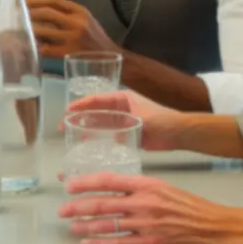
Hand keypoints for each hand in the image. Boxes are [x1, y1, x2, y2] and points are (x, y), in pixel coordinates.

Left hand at [25, 0, 116, 57]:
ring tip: (18, 28)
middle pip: (47, 13)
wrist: (112, 58)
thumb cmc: (95, 39)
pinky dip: (36, 46)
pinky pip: (46, 49)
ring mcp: (72, 38)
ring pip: (44, 30)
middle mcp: (77, 22)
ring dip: (28, 29)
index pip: (55, 0)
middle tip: (16, 13)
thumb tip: (42, 6)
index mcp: (81, 11)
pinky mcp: (68, 54)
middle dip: (29, 12)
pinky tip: (28, 46)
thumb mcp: (86, 20)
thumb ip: (68, 13)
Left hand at [59, 172, 242, 243]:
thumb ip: (137, 187)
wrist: (213, 226)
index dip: (85, 182)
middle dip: (77, 207)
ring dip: (86, 226)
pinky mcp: (151, 243)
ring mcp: (147, 224)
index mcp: (146, 184)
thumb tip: (109, 188)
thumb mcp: (163, 186)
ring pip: (108, 225)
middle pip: (102, 203)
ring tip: (72, 227)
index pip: (108, 180)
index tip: (68, 184)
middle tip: (63, 210)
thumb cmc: (188, 205)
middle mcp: (144, 202)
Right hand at [67, 89, 184, 150]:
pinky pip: (108, 133)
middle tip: (64, 127)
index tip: (66, 112)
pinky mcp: (126, 131)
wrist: (178, 133)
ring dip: (87, 127)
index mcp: (122, 98)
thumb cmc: (161, 121)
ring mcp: (122, 119)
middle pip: (95, 110)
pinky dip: (98, 137)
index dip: (79, 105)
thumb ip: (125, 124)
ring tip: (72, 136)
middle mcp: (120, 107)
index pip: (96, 99)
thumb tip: (111, 136)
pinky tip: (89, 145)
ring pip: (100, 122)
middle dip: (79, 117)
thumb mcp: (140, 119)